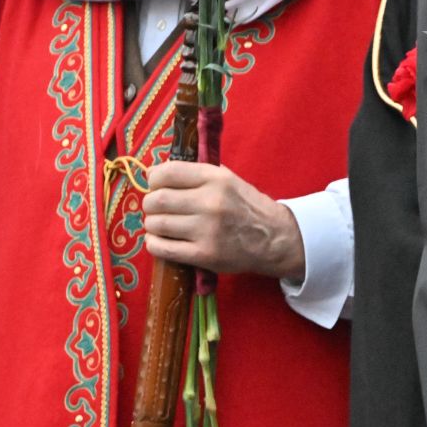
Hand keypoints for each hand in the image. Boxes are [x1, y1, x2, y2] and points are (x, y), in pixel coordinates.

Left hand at [141, 161, 304, 279]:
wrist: (276, 239)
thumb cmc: (248, 207)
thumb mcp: (230, 180)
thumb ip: (198, 174)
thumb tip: (158, 172)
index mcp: (217, 178)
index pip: (167, 172)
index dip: (154, 179)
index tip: (156, 185)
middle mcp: (211, 202)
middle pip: (157, 200)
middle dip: (150, 204)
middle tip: (157, 208)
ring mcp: (207, 230)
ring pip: (156, 224)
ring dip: (153, 224)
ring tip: (163, 225)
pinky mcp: (204, 254)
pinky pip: (162, 248)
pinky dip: (154, 244)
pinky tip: (161, 241)